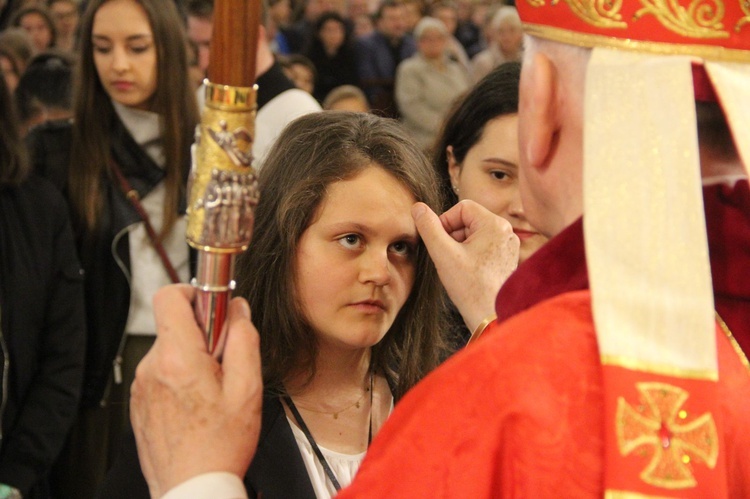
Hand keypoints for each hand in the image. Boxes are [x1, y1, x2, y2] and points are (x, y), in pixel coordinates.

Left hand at [130, 284, 262, 497]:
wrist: (191, 488)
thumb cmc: (220, 446)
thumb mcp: (248, 389)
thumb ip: (244, 339)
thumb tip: (238, 310)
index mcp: (178, 358)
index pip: (169, 296)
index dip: (194, 291)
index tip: (214, 306)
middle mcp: (152, 367)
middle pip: (175, 325)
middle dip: (203, 333)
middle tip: (225, 362)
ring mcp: (141, 385)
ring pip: (170, 350)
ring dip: (192, 358)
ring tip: (212, 391)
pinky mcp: (139, 401)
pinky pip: (161, 372)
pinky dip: (180, 377)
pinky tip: (197, 404)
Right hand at [412, 201, 518, 330]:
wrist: (491, 317)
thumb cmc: (470, 287)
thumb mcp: (442, 253)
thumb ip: (428, 227)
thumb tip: (417, 208)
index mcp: (495, 224)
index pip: (462, 207)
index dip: (444, 222)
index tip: (439, 242)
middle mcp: (506, 232)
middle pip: (469, 220)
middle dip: (452, 236)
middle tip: (446, 256)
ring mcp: (508, 246)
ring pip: (474, 234)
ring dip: (460, 246)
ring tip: (457, 267)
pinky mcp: (506, 259)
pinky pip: (483, 247)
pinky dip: (470, 255)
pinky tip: (466, 273)